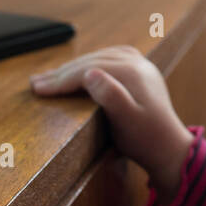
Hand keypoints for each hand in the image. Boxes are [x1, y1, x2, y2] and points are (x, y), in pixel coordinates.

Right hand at [30, 45, 194, 200]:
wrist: (170, 147)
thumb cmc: (146, 140)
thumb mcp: (127, 122)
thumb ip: (111, 96)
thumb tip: (91, 73)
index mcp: (131, 73)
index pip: (86, 71)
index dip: (60, 80)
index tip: (38, 89)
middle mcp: (137, 63)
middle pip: (91, 62)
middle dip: (61, 73)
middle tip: (35, 83)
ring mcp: (141, 65)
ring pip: (100, 58)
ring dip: (75, 66)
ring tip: (52, 76)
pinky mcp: (142, 72)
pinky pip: (111, 58)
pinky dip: (92, 62)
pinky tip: (82, 68)